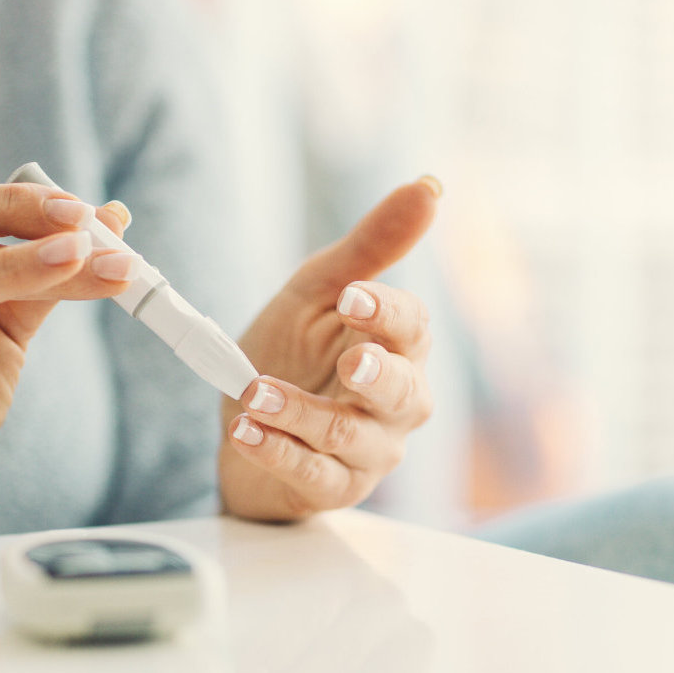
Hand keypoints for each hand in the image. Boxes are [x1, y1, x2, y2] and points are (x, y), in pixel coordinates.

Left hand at [219, 177, 440, 520]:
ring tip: (255, 392)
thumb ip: (370, 247)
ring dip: (302, 413)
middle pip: (405, 393)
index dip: (386, 313)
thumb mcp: (320, 292)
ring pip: (350, 437)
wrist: (246, 421)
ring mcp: (368, 451)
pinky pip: (310, 473)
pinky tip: (244, 432)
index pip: (411, 329)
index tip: (352, 296)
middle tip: (350, 361)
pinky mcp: (330, 486)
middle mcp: (396, 404)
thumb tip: (429, 185)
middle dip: (377, 376)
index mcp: (398, 348)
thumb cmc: (294, 352)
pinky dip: (275, 451)